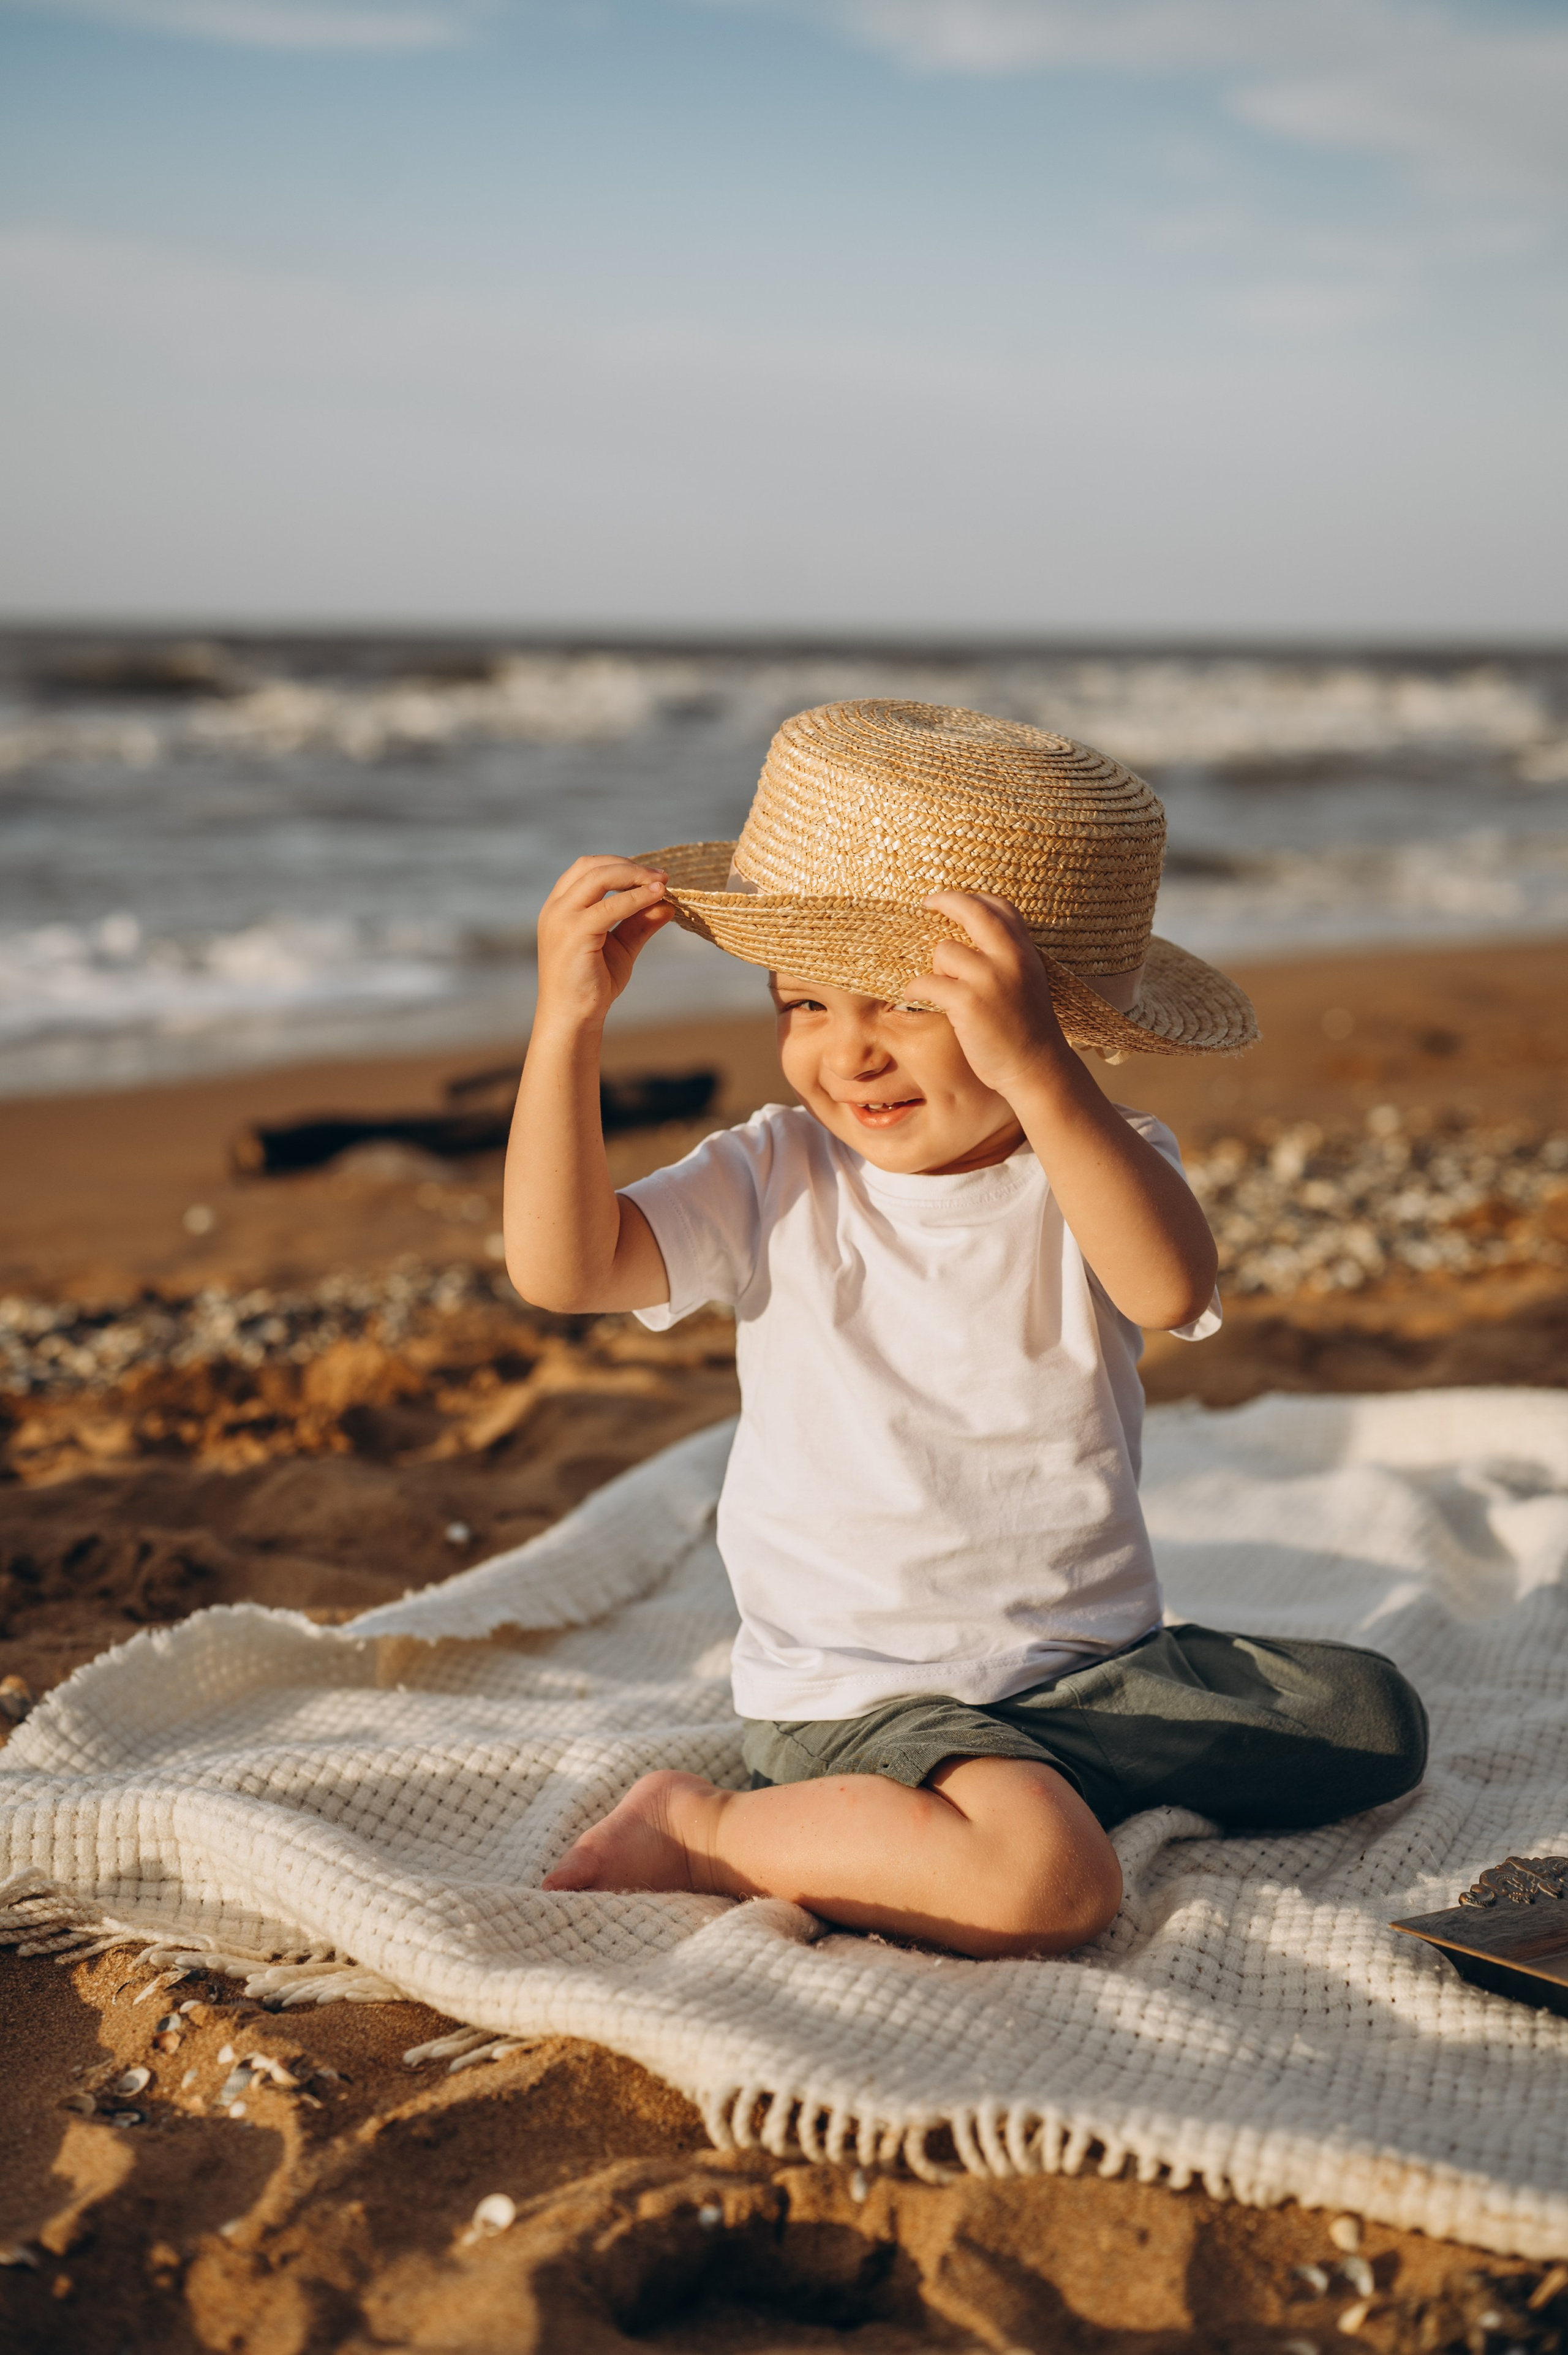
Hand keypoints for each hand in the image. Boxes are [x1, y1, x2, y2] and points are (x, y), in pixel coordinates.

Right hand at [534, 855, 672, 1032]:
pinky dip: (636, 898)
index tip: (651, 875)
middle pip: (592, 866)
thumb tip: (667, 904)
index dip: (620, 864)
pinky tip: (657, 898)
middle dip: (630, 866)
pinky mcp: (574, 933)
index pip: (587, 868)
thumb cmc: (592, 985)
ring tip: (662, 883)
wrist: (572, 1018)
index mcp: (560, 907)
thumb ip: (639, 923)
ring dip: (634, 875)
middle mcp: (556, 908)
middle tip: (662, 876)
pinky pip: (610, 906)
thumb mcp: (620, 947)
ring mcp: (561, 918)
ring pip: (599, 877)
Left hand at [909, 891, 1073, 1101]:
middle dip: (945, 901)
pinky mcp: (967, 1002)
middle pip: (972, 911)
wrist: (1037, 1069)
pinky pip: (927, 982)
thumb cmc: (1027, 1031)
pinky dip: (915, 990)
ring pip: (944, 951)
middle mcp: (1009, 958)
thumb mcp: (1028, 983)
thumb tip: (969, 940)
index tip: (952, 899)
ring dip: (935, 969)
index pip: (1000, 906)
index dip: (973, 898)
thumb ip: (1007, 959)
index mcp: (1025, 952)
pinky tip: (914, 997)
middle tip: (926, 902)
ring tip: (938, 989)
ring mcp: (988, 978)